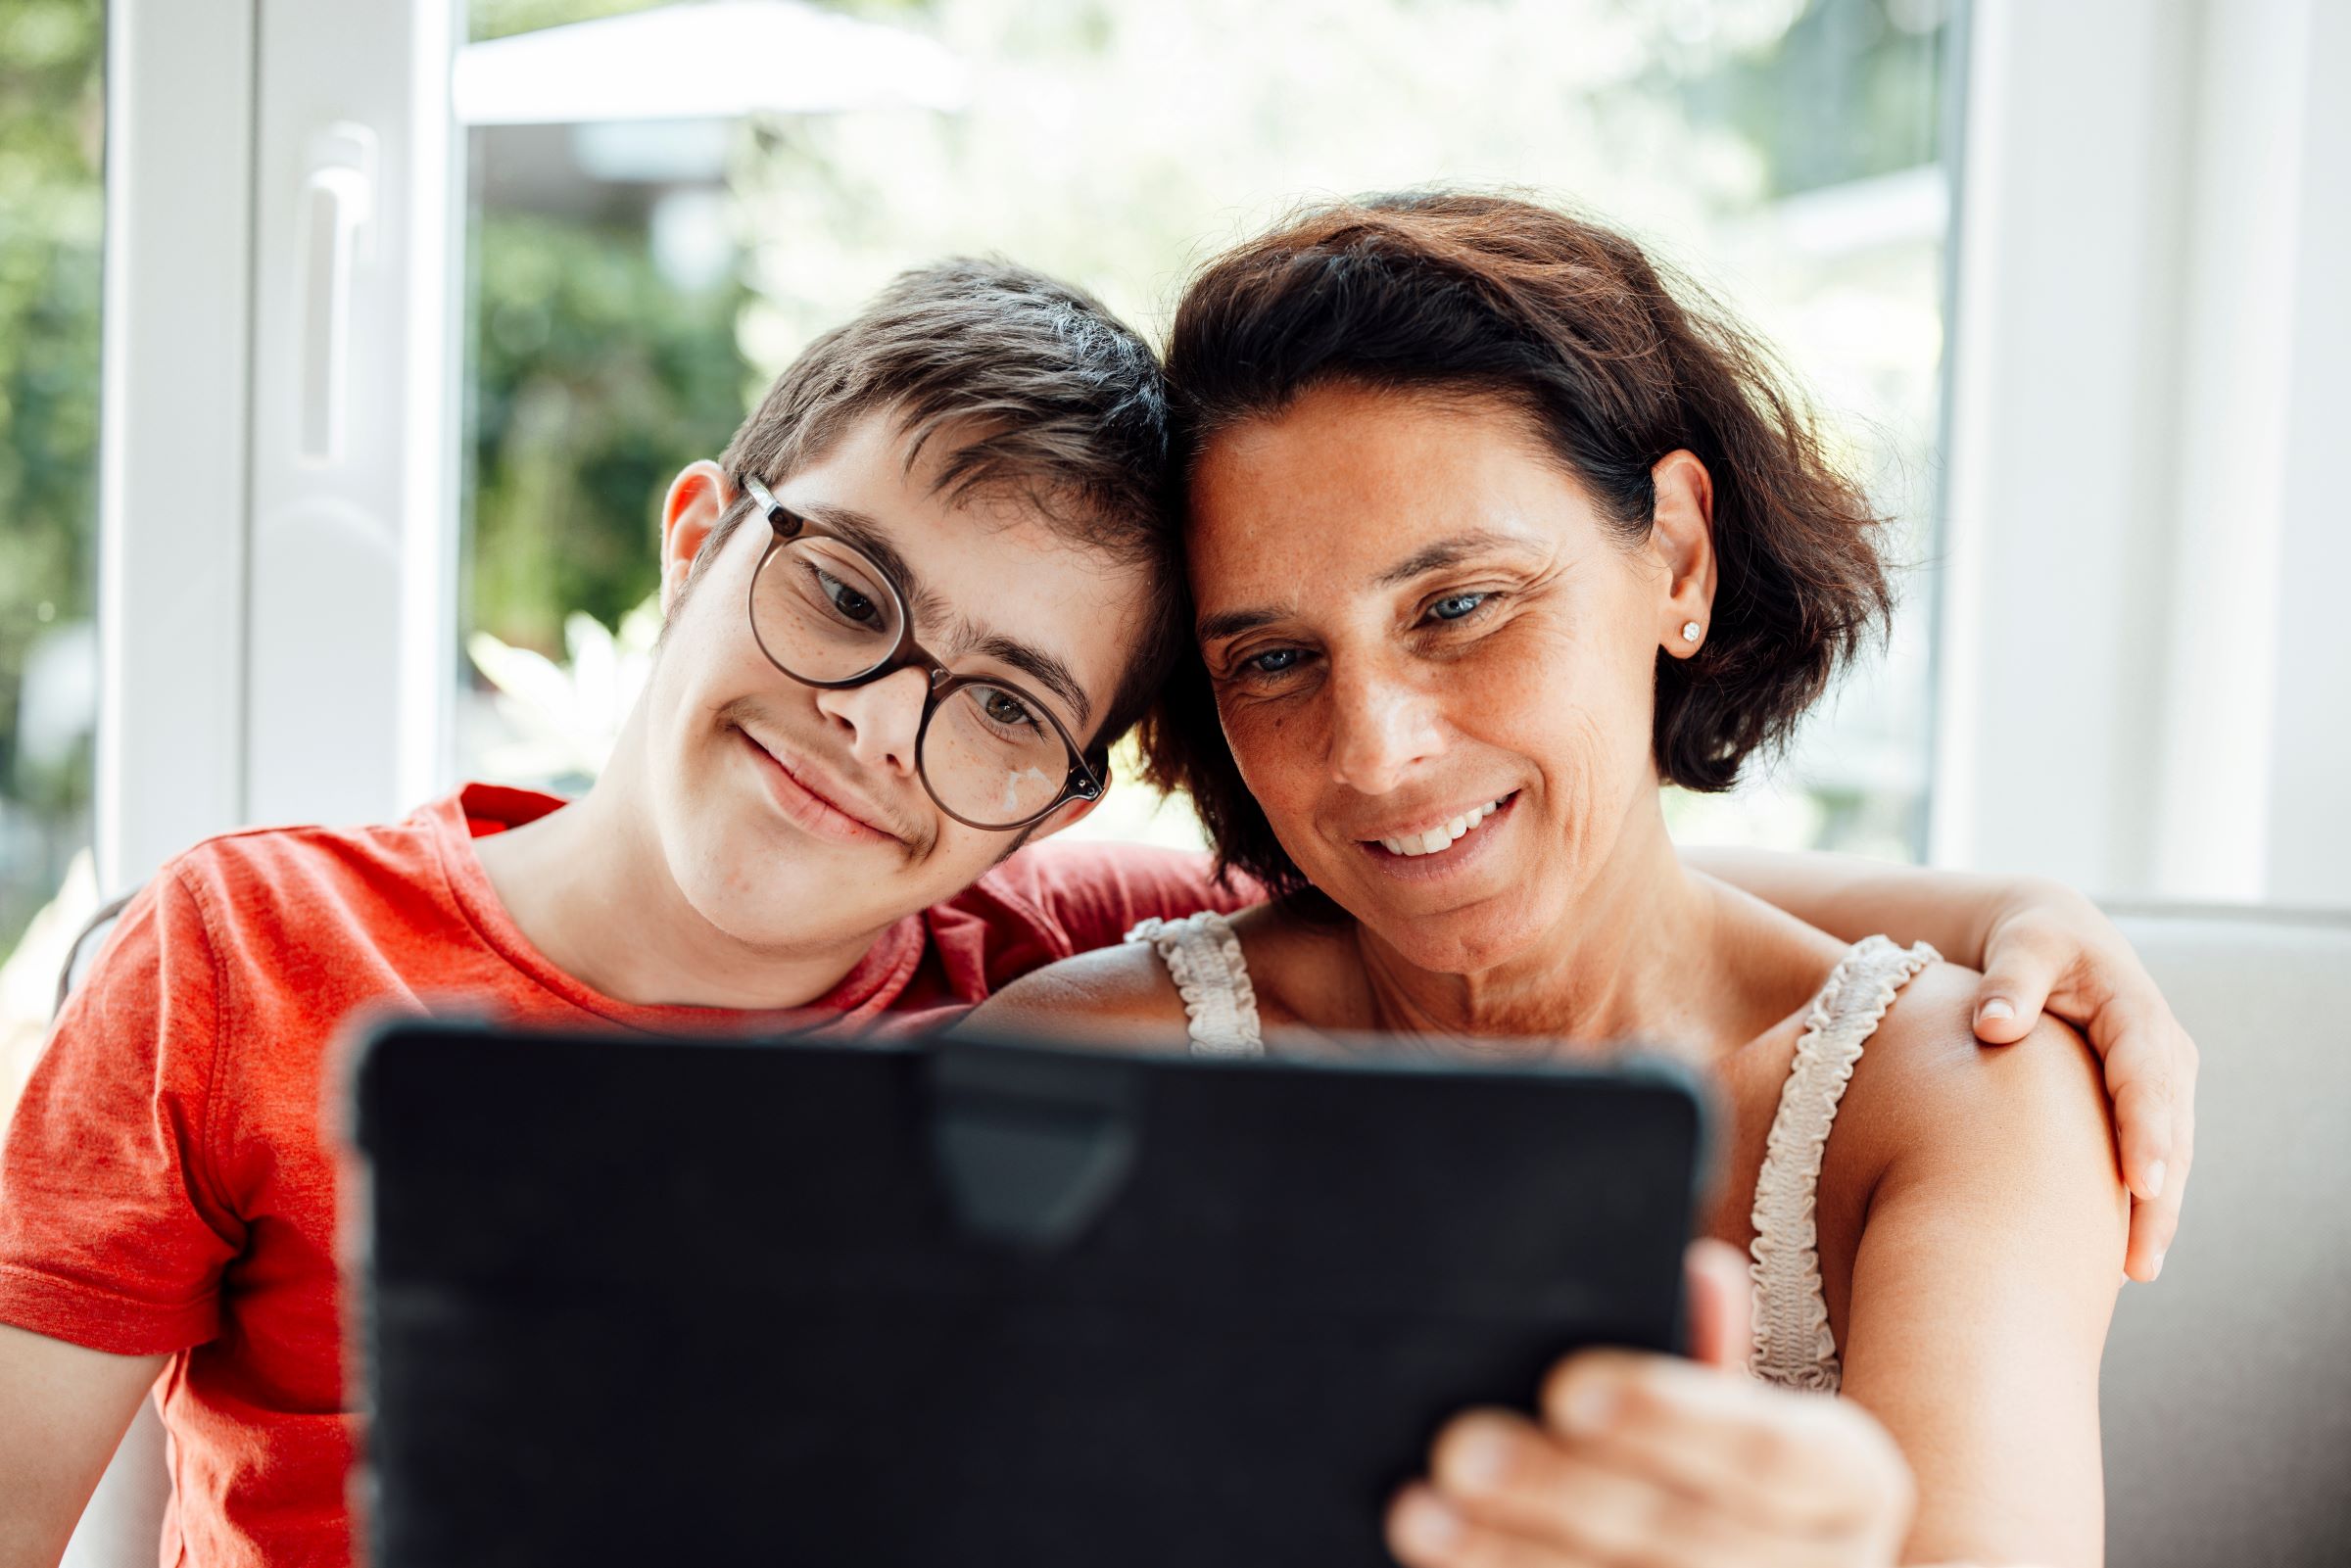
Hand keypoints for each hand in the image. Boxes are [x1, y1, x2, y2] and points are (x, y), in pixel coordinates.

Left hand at [1386, 1240, 1913, 1567]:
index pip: (1769, 1451)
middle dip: (1559, 1491)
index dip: (1665, 1417)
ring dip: (1512, 1556)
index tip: (1562, 1384)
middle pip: (1685, 1537)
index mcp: (1854, 1481)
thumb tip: (1696, 1267)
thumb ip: (1709, 1351)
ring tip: (1418, 1513)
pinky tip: (1449, 1567)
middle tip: (1456, 1447)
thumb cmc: (1740, 1478)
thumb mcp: (1747, 1409)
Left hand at [1969, 880, 2196, 1280]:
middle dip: (2160, 1199)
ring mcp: (2159, 1083)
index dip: (2147, 1133)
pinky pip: (2147, 1160)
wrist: (2051, 940)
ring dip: (2155, 1215)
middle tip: (2139, 1260)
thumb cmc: (2030, 943)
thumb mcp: (2023, 947)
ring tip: (2134, 1271)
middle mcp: (2162, 1053)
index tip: (2139, 1185)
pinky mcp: (2142, 1106)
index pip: (2147, 1079)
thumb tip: (1993, 1027)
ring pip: (2168, 1157)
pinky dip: (2137, 1204)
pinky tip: (2115, 1254)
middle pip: (2169, 1133)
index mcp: (2137, 1013)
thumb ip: (2010, 982)